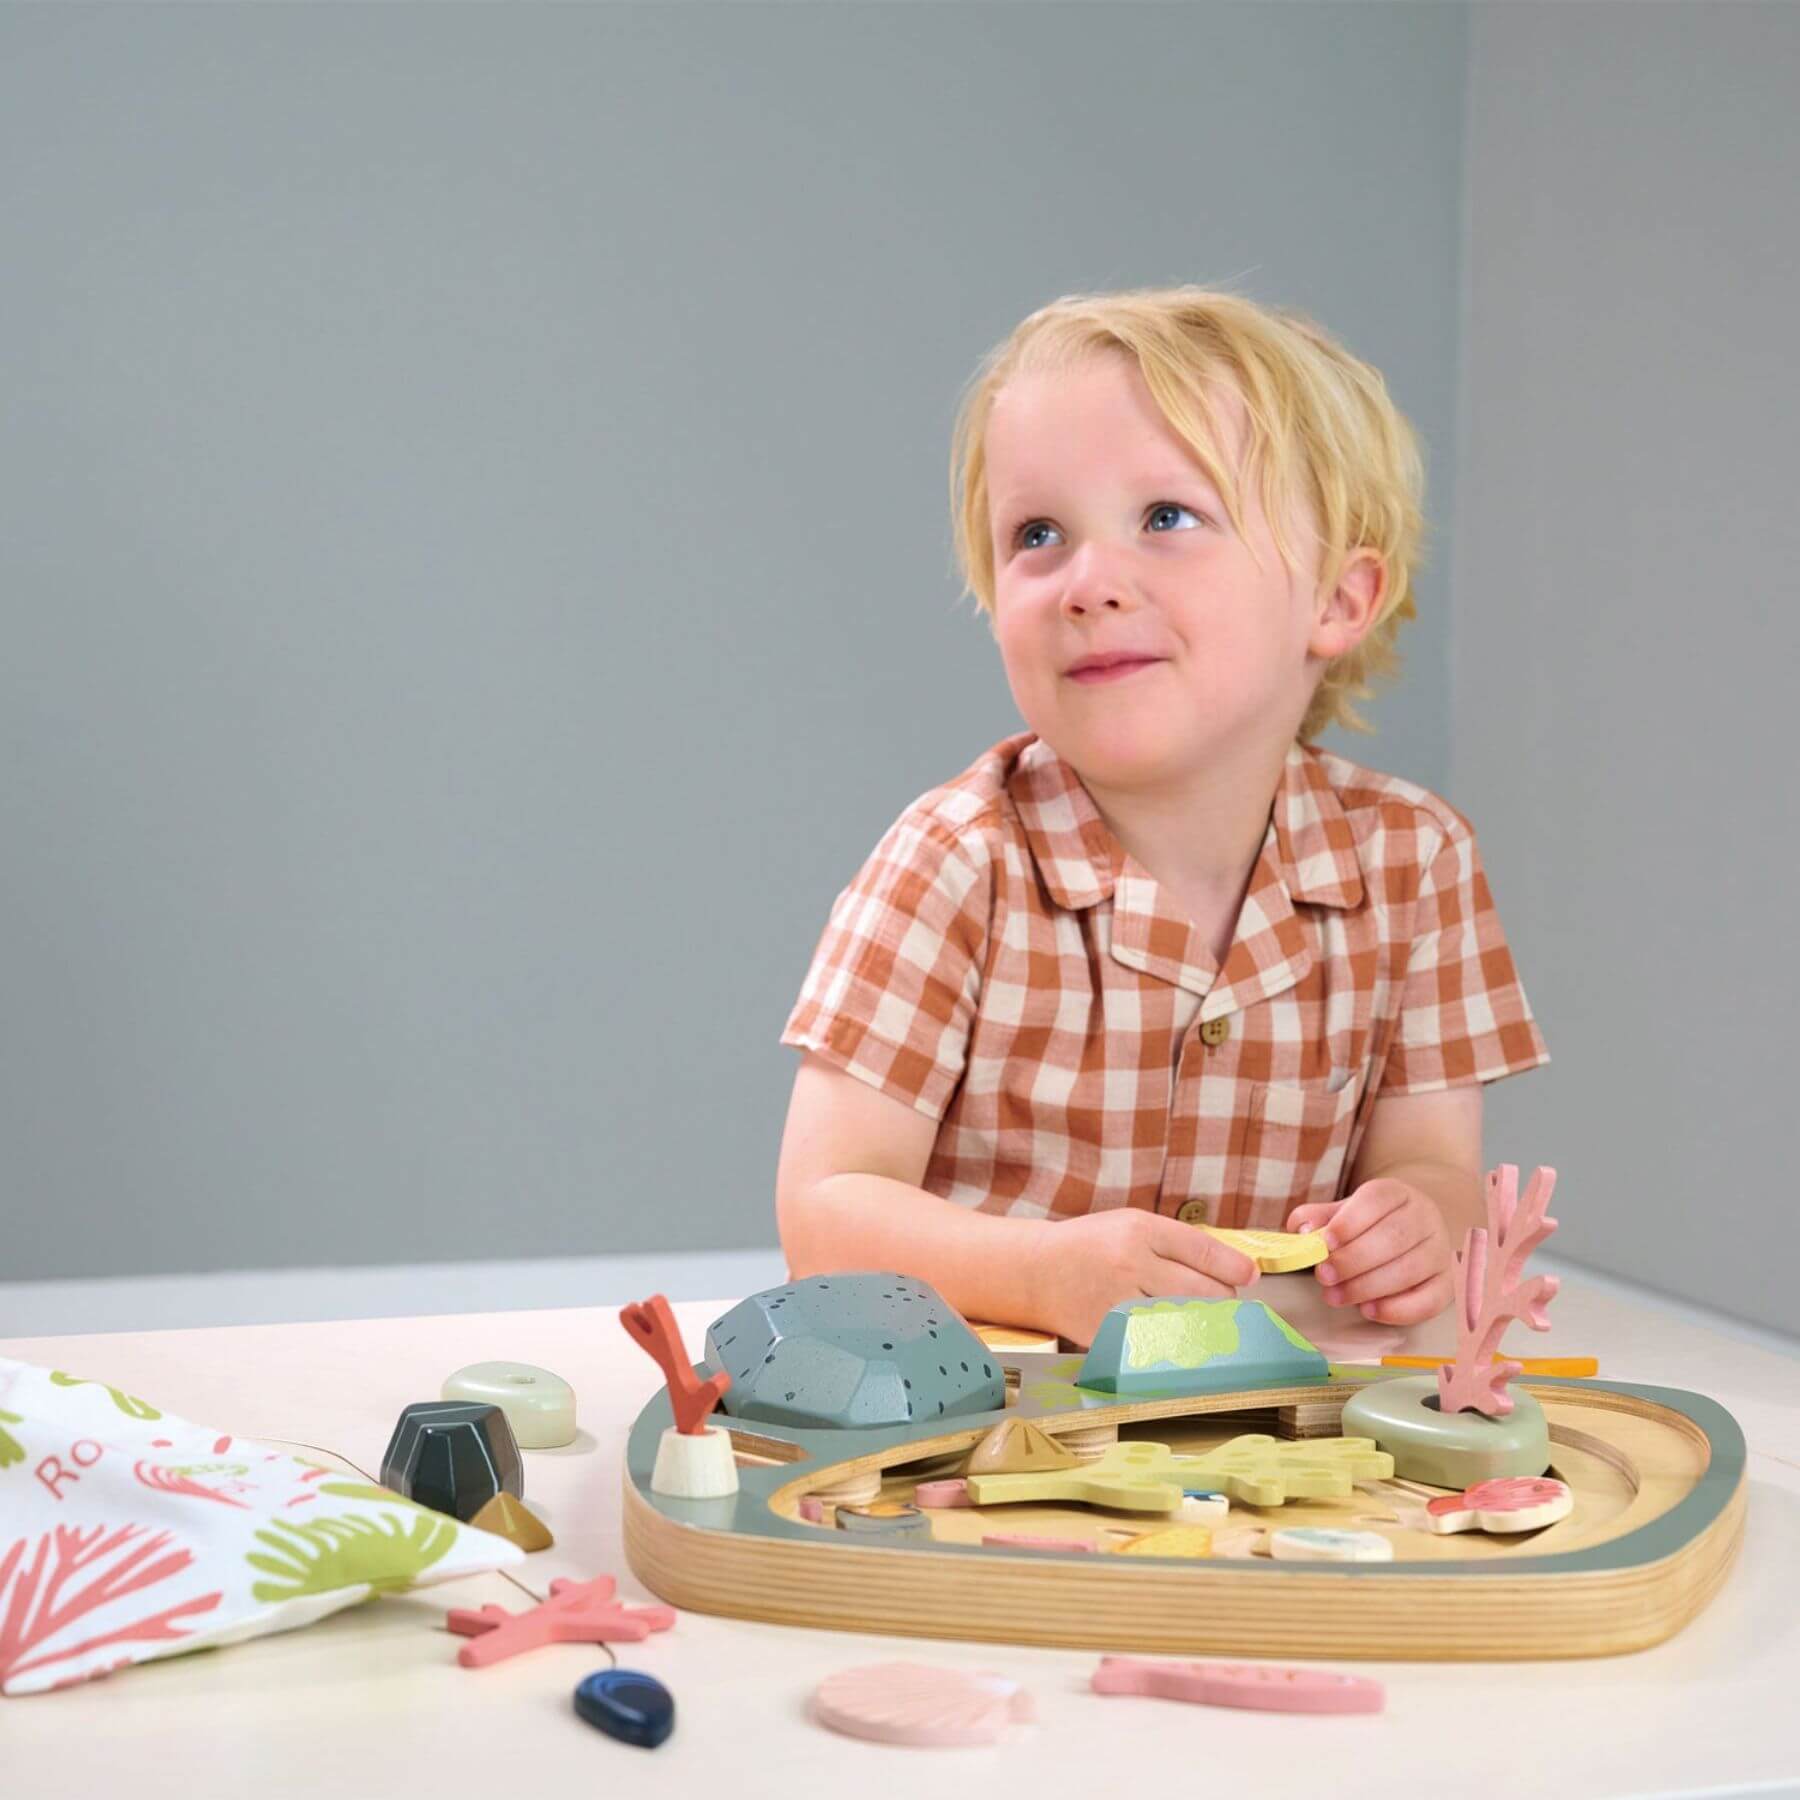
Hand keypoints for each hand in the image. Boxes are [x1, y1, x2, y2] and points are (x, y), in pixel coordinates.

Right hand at [1028, 1209, 1259, 1348]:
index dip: (1234, 1266)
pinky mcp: (1109, 1335)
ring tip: (1200, 1317)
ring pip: (1185, 1322)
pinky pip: (1158, 1344)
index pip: (1202, 1250)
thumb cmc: (1092, 1246)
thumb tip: (1236, 1270)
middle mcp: (1130, 1264)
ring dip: (1201, 1322)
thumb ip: (1178, 1244)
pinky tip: (1172, 1335)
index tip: (1251, 1276)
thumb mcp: (1131, 1225)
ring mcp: (1118, 1303)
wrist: (1035, 1272)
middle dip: (1222, 1297)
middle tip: (1220, 1299)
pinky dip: (1172, 1342)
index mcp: (1138, 1230)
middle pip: (1203, 1291)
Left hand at [1287, 1179, 1454, 1326]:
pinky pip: (1429, 1300)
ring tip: (1335, 1296)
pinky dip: (1398, 1309)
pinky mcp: (1446, 1284)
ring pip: (1409, 1269)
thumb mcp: (1345, 1213)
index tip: (1325, 1243)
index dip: (1350, 1222)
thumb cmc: (1372, 1224)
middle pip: (1393, 1238)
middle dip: (1354, 1260)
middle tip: (1323, 1276)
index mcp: (1397, 1193)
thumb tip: (1302, 1231)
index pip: (1377, 1200)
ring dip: (1368, 1287)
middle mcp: (1425, 1218)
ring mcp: (1440, 1251)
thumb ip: (1319, 1218)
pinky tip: (1369, 1310)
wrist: (1416, 1232)